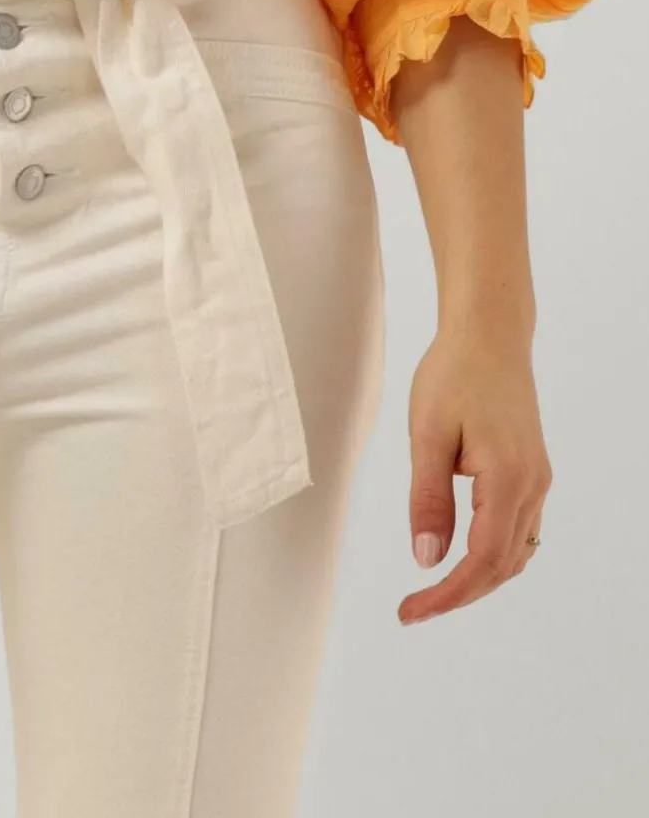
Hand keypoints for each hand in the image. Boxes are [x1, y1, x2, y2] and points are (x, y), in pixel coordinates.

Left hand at [397, 326, 551, 624]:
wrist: (489, 334)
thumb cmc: (453, 375)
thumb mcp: (427, 435)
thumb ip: (428, 498)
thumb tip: (426, 558)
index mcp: (508, 480)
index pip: (482, 561)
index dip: (447, 595)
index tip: (410, 612)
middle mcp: (532, 486)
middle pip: (502, 566)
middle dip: (459, 594)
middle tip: (413, 609)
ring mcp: (537, 479)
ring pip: (515, 552)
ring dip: (477, 579)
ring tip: (433, 590)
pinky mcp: (531, 471)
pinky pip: (519, 530)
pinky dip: (492, 555)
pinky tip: (463, 555)